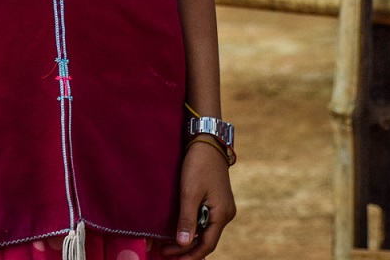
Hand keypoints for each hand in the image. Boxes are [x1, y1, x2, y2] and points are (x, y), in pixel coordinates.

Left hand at [163, 139, 235, 258]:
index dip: (189, 255)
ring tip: (167, 243)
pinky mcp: (216, 200)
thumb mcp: (190, 193)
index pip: (207, 245)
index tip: (171, 258)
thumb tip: (184, 244)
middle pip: (206, 240)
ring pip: (205, 231)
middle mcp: (226, 214)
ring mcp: (222, 207)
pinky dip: (191, 227)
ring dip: (188, 239)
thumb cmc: (198, 165)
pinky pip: (204, 220)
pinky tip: (178, 229)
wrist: (207, 140)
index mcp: (222, 214)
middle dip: (186, 248)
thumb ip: (187, 220)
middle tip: (163, 251)